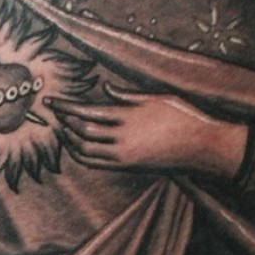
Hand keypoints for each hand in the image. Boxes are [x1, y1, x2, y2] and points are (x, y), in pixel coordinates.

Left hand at [47, 83, 247, 177]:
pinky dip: (82, 155)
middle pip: (82, 130)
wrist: (204, 147)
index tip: (51, 102)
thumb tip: (105, 88)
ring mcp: (125, 154)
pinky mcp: (129, 167)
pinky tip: (78, 147)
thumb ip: (127, 95)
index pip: (88, 110)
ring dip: (71, 140)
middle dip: (64, 121)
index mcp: (129, 115)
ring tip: (63, 129)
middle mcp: (123, 136)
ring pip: (85, 150)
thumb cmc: (184, 116)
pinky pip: (96, 163)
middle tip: (54, 113)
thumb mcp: (156, 97)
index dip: (67, 107)